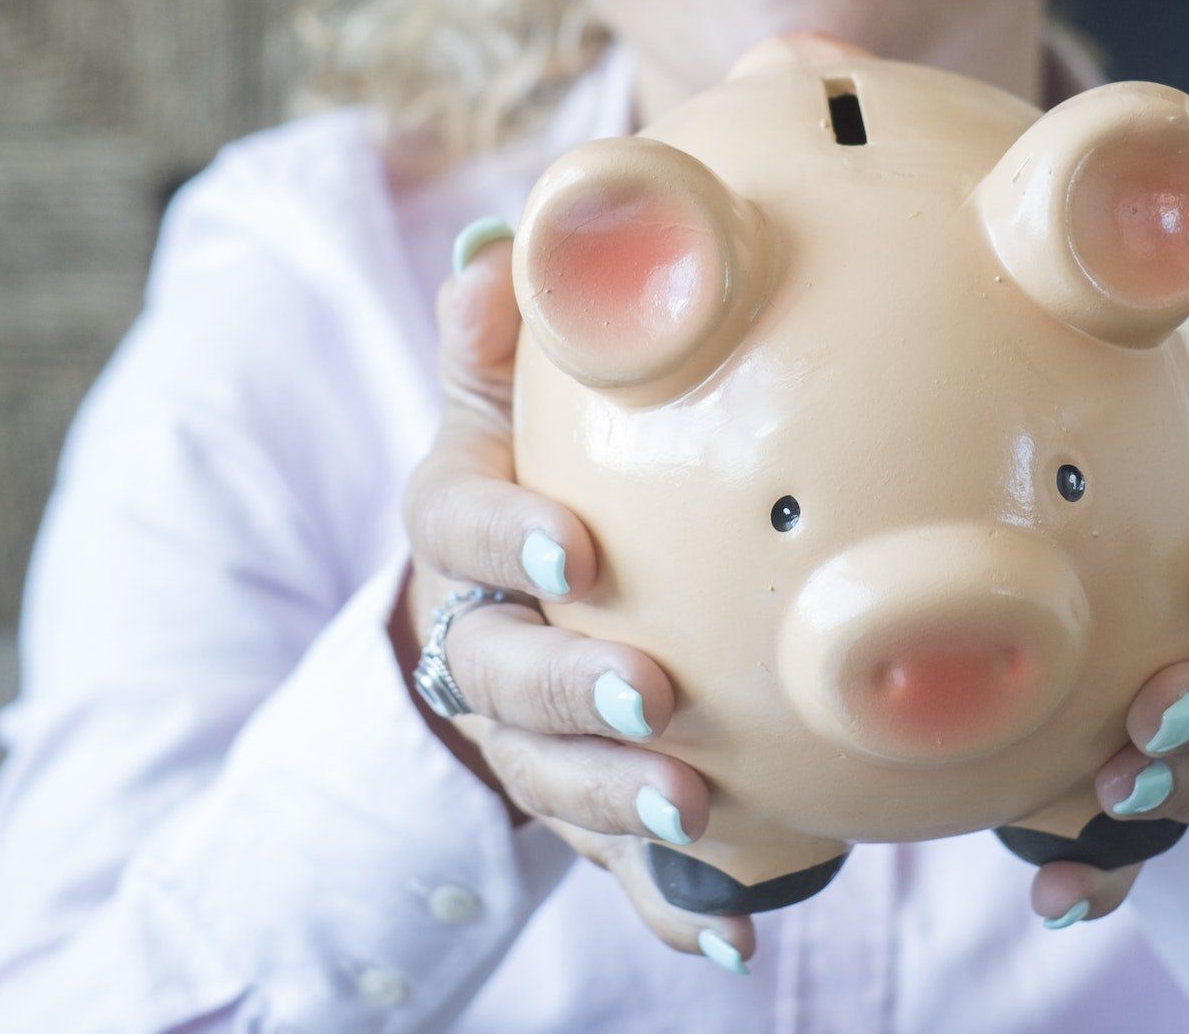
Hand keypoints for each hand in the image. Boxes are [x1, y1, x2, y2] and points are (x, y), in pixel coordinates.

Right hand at [392, 221, 756, 971]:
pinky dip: (664, 904)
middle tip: (653, 694)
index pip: (459, 527)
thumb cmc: (530, 471)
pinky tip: (729, 934)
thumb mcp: (503, 392)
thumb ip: (500, 330)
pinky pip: (606, 864)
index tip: (574, 549)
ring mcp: (517, 730)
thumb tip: (499, 254)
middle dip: (570, 689)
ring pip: (547, 774)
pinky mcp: (570, 799)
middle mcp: (473, 635)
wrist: (505, 596)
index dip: (507, 538)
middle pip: (498, 671)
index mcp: (460, 527)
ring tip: (691, 815)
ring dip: (613, 799)